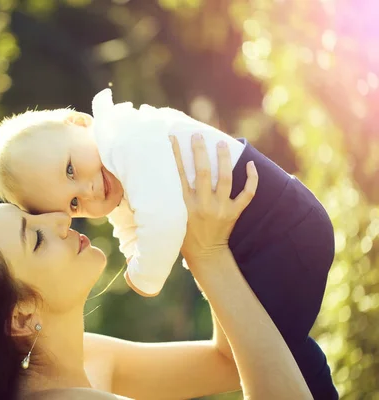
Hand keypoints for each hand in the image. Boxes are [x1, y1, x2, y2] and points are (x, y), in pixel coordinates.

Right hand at [169, 134, 257, 262]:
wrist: (205, 254)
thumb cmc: (186, 234)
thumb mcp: (175, 215)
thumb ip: (176, 196)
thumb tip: (177, 170)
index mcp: (184, 204)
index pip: (179, 174)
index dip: (176, 154)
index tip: (174, 138)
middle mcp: (202, 205)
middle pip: (203, 172)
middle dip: (200, 151)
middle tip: (199, 136)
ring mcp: (220, 208)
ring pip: (225, 178)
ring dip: (224, 159)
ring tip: (222, 143)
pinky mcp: (234, 213)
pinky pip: (247, 194)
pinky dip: (251, 179)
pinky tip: (251, 164)